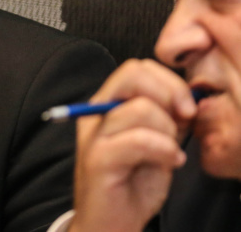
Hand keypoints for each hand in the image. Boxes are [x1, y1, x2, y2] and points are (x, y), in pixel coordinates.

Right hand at [70, 59, 196, 231]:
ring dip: (168, 132)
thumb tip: (191, 99)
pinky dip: (163, 151)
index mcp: (108, 105)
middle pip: (133, 74)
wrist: (112, 223)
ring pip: (140, 109)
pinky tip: (169, 163)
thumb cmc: (133, 184)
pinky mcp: (97, 159)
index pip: (137, 69)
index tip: (188, 107)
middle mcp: (96, 113)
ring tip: (170, 152)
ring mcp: (93, 135)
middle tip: (185, 119)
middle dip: (170, 94)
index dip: (168, 81)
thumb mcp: (158, 141)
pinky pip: (139, 140)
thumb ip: (168, 117)